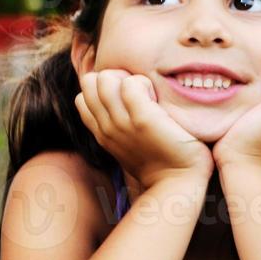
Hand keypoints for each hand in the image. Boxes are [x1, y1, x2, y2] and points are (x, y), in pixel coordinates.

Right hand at [75, 70, 213, 189]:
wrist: (178, 182)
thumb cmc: (163, 161)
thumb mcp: (131, 143)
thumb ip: (120, 124)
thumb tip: (121, 99)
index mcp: (102, 133)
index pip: (82, 97)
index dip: (102, 88)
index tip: (127, 96)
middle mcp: (107, 127)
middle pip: (90, 82)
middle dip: (114, 77)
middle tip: (139, 91)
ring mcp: (122, 124)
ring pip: (105, 79)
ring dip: (130, 78)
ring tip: (149, 94)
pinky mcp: (143, 119)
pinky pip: (131, 84)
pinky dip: (144, 83)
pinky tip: (157, 97)